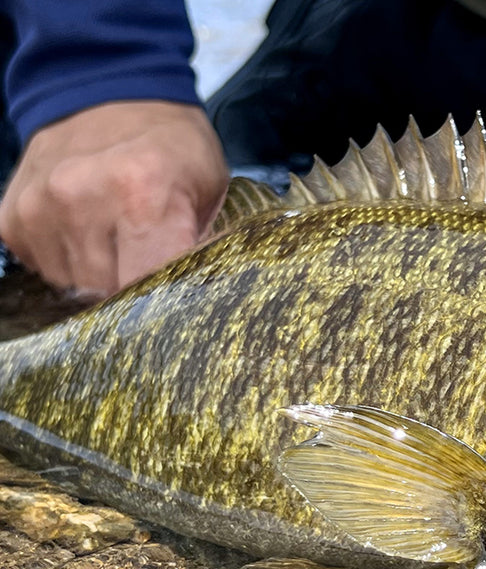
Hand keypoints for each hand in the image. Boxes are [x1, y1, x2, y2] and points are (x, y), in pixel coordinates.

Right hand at [0, 101, 228, 298]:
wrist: (108, 91)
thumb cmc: (172, 147)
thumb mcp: (209, 188)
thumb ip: (204, 245)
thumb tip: (199, 299)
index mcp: (141, 194)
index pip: (147, 287)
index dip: (165, 304)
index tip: (176, 299)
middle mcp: (80, 200)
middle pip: (110, 295)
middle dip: (135, 289)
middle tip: (150, 257)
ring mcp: (38, 208)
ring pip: (75, 288)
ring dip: (100, 277)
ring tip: (118, 239)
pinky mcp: (11, 217)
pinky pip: (43, 270)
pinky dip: (68, 263)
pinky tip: (87, 233)